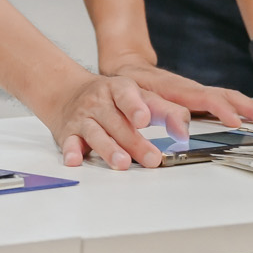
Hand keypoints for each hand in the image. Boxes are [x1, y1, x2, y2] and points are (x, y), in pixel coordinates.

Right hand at [42, 73, 190, 169]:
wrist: (69, 93)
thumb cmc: (112, 99)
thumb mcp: (140, 97)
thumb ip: (166, 111)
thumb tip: (184, 131)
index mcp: (119, 89)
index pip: (127, 95)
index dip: (135, 107)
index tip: (144, 119)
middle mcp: (100, 102)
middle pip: (117, 123)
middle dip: (134, 142)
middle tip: (151, 158)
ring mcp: (84, 118)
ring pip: (96, 133)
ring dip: (108, 149)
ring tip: (122, 162)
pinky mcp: (69, 134)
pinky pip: (69, 143)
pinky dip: (72, 151)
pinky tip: (75, 160)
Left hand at [101, 57, 252, 128]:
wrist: (126, 68)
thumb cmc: (128, 85)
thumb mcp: (135, 99)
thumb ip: (157, 111)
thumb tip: (182, 127)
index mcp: (178, 89)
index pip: (207, 99)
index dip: (223, 110)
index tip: (236, 122)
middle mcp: (192, 89)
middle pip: (226, 96)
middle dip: (250, 107)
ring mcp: (196, 92)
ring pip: (228, 97)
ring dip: (250, 107)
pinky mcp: (197, 97)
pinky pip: (223, 100)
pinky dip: (240, 106)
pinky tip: (251, 115)